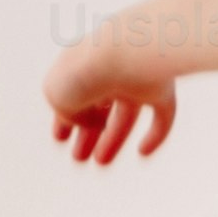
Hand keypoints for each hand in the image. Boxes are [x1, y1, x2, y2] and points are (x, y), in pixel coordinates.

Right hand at [44, 30, 181, 166]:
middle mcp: (108, 69)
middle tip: (78, 157)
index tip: (59, 138)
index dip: (65, 116)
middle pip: (99, 105)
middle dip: (88, 131)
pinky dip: (155, 136)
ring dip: (113, 139)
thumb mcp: (56, 96)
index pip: (72, 91)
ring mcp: (136, 77)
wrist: (122, 53)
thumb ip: (66, 113)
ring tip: (100, 163)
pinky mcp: (161, 88)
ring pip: (126, 114)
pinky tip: (143, 153)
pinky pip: (162, 115)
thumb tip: (90, 125)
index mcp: (79, 64)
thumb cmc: (84, 71)